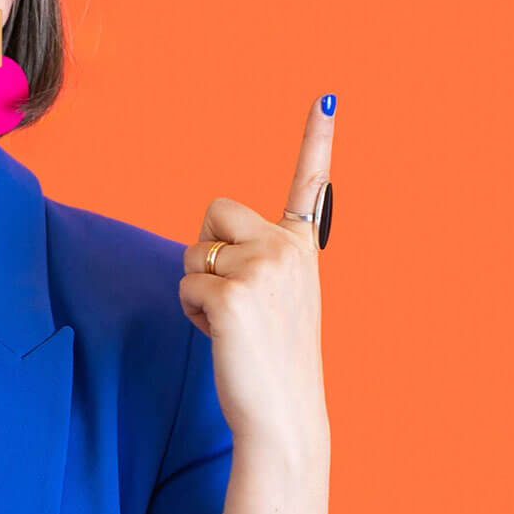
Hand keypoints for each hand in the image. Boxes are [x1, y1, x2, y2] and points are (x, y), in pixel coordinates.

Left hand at [178, 93, 334, 458]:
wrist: (284, 416)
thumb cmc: (274, 361)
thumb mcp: (280, 300)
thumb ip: (260, 263)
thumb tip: (218, 250)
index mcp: (303, 247)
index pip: (310, 183)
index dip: (318, 138)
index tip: (328, 97)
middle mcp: (289, 248)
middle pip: (214, 210)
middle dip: (206, 249)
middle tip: (231, 299)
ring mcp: (263, 268)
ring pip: (194, 250)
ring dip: (197, 286)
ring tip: (230, 323)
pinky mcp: (234, 294)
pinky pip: (185, 284)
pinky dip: (190, 311)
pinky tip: (219, 336)